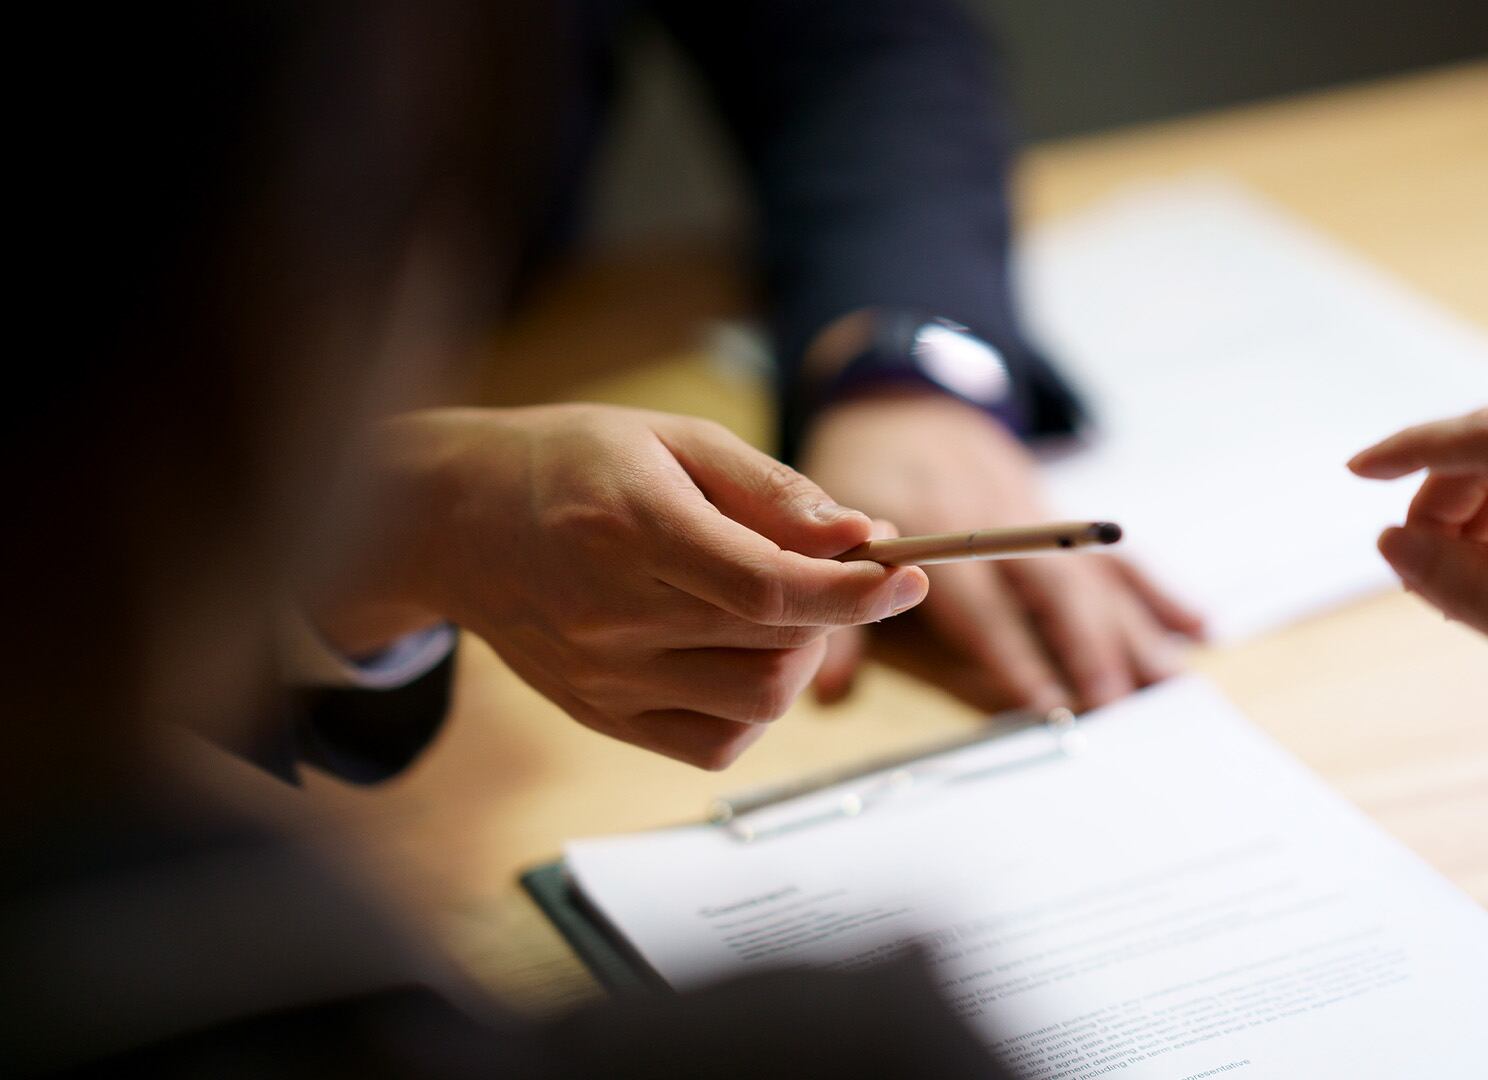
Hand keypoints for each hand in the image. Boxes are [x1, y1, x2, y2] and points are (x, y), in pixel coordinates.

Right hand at [308, 404, 928, 768]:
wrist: (454, 519)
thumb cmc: (571, 463)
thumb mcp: (674, 439)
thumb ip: (772, 490)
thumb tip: (860, 535)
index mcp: (633, 529)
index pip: (768, 587)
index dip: (854, 592)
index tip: (907, 577)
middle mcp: (612, 616)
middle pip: (773, 644)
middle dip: (834, 607)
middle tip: (827, 568)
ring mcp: (605, 678)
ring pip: (756, 703)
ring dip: (799, 658)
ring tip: (775, 607)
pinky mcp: (602, 715)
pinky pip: (715, 743)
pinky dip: (753, 708)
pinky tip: (739, 654)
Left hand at [798, 392, 1203, 713]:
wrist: (898, 400)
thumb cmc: (859, 483)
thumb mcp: (823, 541)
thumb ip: (835, 619)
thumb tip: (827, 696)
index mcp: (933, 525)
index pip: (981, 603)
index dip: (1012, 655)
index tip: (1042, 705)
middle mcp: (995, 517)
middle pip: (1052, 590)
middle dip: (1086, 650)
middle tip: (1114, 706)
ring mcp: (1036, 512)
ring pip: (1093, 576)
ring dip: (1134, 631)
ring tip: (1169, 685)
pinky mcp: (1059, 510)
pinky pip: (1113, 557)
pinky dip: (1158, 592)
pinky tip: (1197, 627)